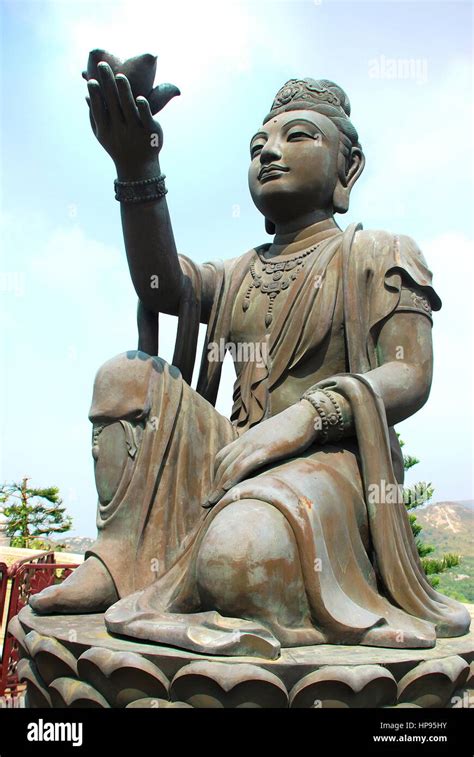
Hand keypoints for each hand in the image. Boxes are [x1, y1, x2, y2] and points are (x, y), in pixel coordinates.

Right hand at [86, 61, 174, 177]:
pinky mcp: (150, 132)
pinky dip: (143, 108)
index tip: (91, 81)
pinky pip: (146, 118)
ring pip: (129, 108)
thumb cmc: (117, 145)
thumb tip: (86, 95)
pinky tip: (140, 98)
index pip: (98, 110)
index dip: (95, 96)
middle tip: (102, 64)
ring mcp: (135, 131)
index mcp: (105, 130)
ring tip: (120, 75)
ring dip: (124, 91)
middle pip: (112, 104)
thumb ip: (94, 115)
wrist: (138, 167)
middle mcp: (119, 130)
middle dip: (107, 84)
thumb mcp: (103, 134)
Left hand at [204, 401, 317, 506]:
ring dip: (218, 485)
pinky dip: (233, 477)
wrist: (305, 416)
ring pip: (229, 466)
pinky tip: (227, 489)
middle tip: (206, 503)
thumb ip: (262, 450)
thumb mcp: (271, 440)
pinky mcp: (266, 450)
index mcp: (246, 439)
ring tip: (212, 503)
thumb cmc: (292, 429)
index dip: (215, 473)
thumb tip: (260, 463)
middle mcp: (246, 441)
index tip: (213, 489)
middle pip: (222, 464)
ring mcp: (254, 445)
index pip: (222, 456)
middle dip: (213, 484)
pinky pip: (244, 464)